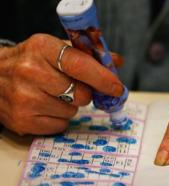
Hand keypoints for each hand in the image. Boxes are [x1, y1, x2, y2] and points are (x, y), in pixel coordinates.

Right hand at [0, 34, 123, 134]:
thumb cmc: (31, 62)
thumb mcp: (54, 49)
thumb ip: (86, 55)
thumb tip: (116, 62)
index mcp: (42, 48)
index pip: (80, 65)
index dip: (103, 78)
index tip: (117, 87)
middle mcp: (30, 72)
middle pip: (81, 93)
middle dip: (84, 93)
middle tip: (73, 87)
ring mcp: (24, 98)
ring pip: (72, 111)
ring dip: (70, 106)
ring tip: (52, 95)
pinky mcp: (22, 121)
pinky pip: (61, 125)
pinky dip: (59, 118)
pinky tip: (45, 107)